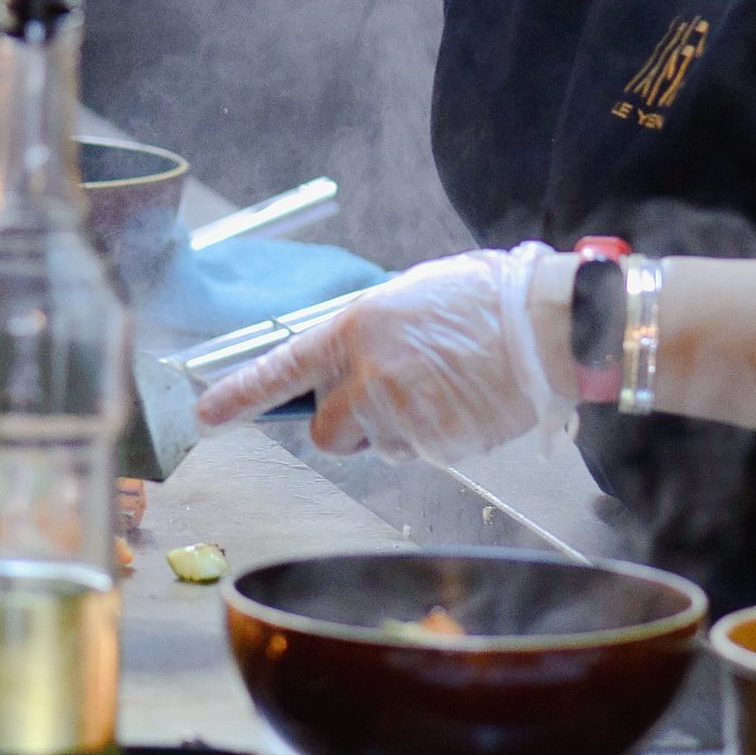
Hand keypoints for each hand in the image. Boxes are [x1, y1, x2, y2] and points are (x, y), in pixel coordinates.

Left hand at [194, 243, 577, 461]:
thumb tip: (347, 365)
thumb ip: (368, 335)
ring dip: (402, 432)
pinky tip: (466, 406)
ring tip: (446, 391)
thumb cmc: (485, 301)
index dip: (240, 395)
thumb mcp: (409, 297)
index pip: (282, 370)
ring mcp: (402, 415)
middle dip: (350, 427)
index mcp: (356, 329)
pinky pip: (421, 457)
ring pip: (379, 448)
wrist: (548, 325)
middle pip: (327, 433)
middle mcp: (369, 375)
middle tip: (392, 400)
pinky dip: (439, 440)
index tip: (206, 417)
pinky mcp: (436, 446)